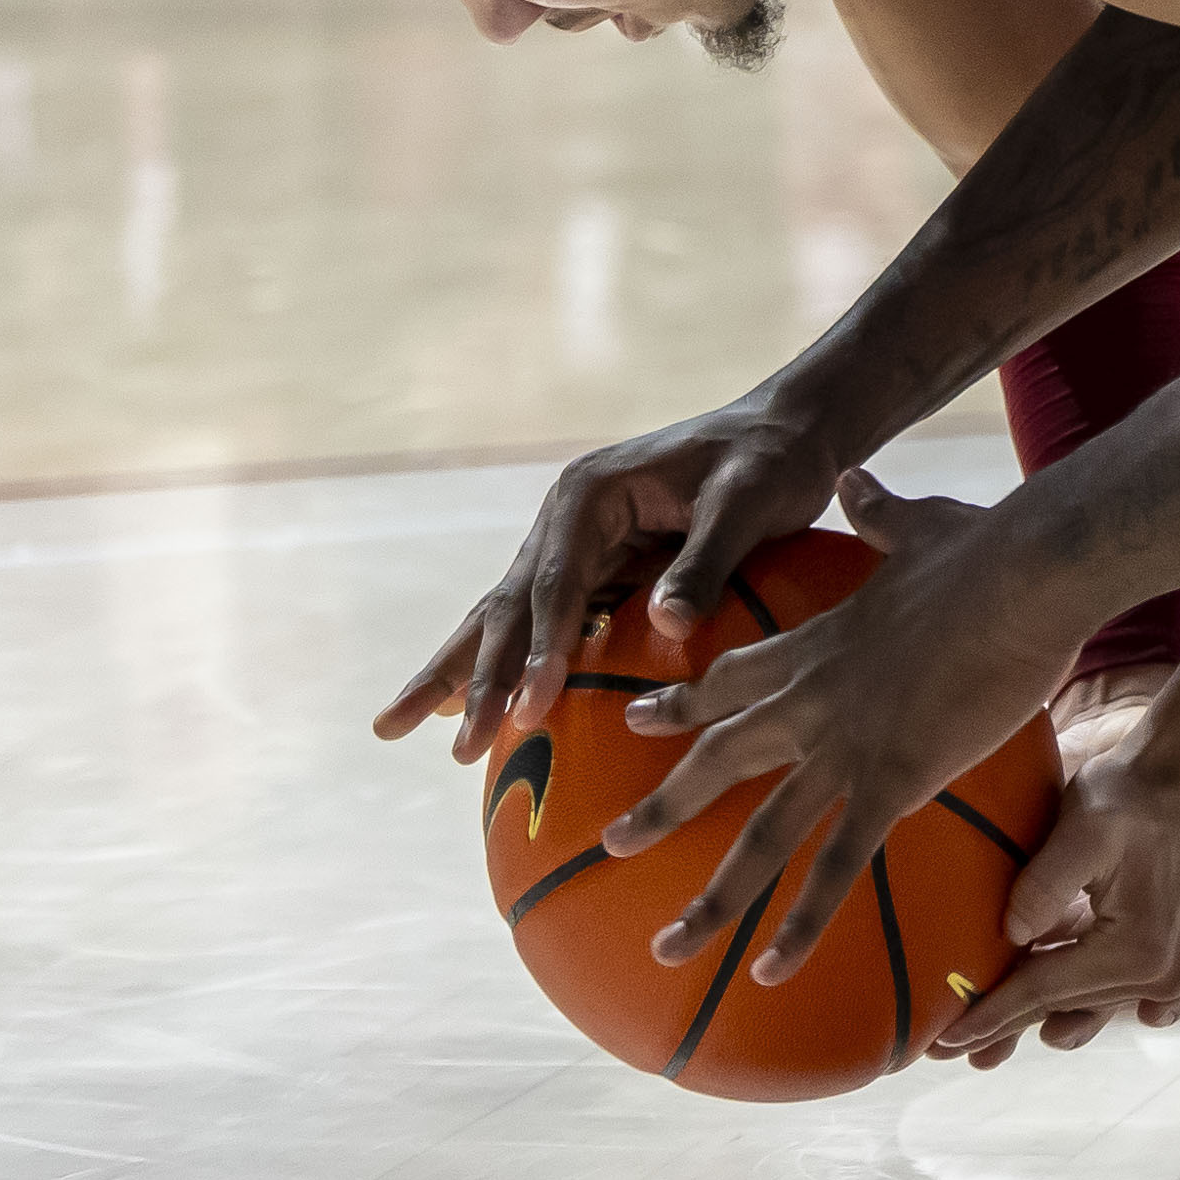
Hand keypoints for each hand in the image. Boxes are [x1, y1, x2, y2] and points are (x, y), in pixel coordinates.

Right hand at [375, 395, 855, 763]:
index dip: (540, 648)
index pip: (553, 585)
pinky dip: (502, 667)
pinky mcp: (590, 571)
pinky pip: (540, 627)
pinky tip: (465, 712)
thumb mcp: (746, 501)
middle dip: (474, 677)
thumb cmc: (769, 461)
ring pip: (503, 620)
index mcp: (588, 496)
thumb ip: (706, 561)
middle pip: (506, 608)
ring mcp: (569, 547)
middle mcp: (564, 522)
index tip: (532, 707)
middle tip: (454, 746)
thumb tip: (670, 625)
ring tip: (397, 728)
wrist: (783, 433)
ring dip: (460, 676)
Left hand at [606, 468, 1109, 985]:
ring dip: (710, 898)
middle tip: (612, 844)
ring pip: (759, 837)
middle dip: (661, 807)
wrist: (1020, 572)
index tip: (640, 719)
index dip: (683, 704)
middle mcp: (810, 701)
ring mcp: (843, 747)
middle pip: (717, 762)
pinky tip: (769, 973)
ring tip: (667, 945)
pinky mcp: (891, 780)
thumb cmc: (985, 547)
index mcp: (816, 643)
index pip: (732, 680)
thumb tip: (856, 477)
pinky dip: (799, 924)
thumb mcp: (920, 522)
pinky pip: (836, 868)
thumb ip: (880, 513)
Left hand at [928, 727, 1179, 1063]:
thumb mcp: (1080, 830)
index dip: (988, 1013)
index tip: (941, 1039)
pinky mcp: (1168, 960)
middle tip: (944, 1052)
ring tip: (979, 1045)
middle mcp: (1160, 972)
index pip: (1044, 989)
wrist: (1177, 776)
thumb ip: (1042, 887)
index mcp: (1139, 949)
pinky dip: (1077, 1004)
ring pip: (1082, 1002)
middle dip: (1002, 1026)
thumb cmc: (1126, 795)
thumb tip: (1008, 940)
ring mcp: (1169, 971)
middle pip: (1061, 1004)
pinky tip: (1048, 1025)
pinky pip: (1114, 996)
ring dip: (1032, 1017)